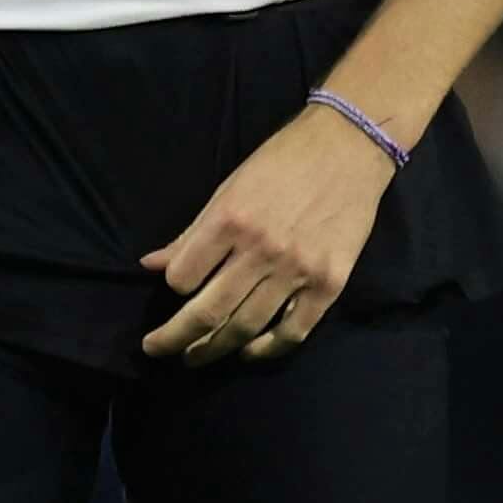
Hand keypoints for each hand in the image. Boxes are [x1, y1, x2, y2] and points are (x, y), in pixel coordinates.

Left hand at [142, 102, 395, 364]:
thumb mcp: (229, 187)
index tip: (177, 287)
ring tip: (196, 357)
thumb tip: (152, 265)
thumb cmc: (284, 160)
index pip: (182, 277)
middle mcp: (261, 249)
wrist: (350, 145)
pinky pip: (293, 331)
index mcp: (230, 220)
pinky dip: (267, 350)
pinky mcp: (329, 283)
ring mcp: (297, 270)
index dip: (173, 287)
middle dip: (174, 339)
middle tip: (158, 350)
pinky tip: (249, 352)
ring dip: (214, 349)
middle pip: (207, 312)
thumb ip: (193, 232)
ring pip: (245, 327)